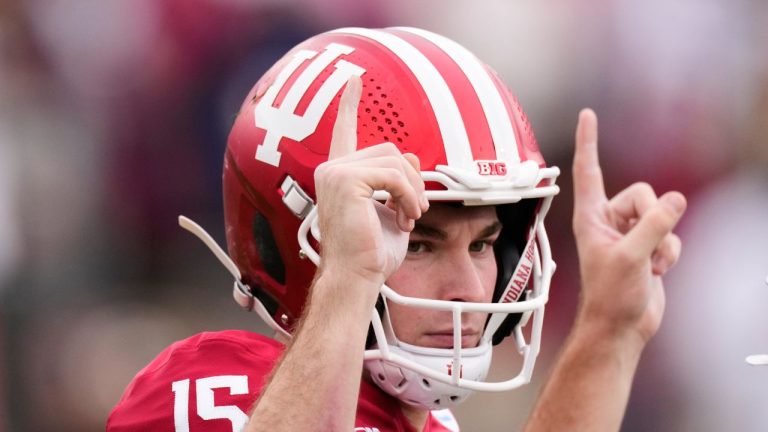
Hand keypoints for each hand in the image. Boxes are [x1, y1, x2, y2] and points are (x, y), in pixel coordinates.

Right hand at [314, 76, 427, 290]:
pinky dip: (408, 196)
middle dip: (411, 180)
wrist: (357, 277)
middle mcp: (332, 170)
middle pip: (389, 150)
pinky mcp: (346, 181)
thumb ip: (398, 182)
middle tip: (414, 212)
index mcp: (340, 176)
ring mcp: (336, 174)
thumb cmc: (370, 252)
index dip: (348, 105)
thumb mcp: (391, 210)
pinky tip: (405, 218)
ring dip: (412, 191)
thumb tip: (412, 159)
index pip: (344, 132)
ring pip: (394, 161)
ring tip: (410, 217)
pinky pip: (393, 175)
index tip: (353, 81)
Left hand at [571, 109, 685, 342]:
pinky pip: (670, 235)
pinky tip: (656, 272)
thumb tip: (676, 199)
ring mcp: (629, 233)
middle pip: (643, 193)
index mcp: (590, 216)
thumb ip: (653, 225)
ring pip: (662, 214)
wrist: (621, 325)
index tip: (587, 114)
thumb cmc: (611, 295)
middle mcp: (608, 220)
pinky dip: (669, 254)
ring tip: (647, 265)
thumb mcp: (631, 257)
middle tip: (644, 248)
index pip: (589, 170)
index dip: (588, 141)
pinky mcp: (647, 246)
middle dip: (653, 219)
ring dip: (663, 242)